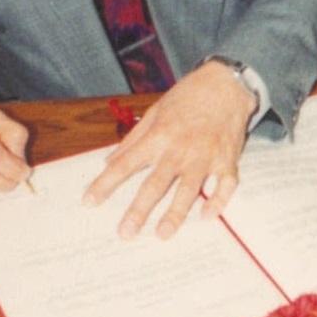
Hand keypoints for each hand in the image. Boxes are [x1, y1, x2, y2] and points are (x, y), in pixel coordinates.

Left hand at [83, 60, 258, 239]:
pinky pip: (224, 185)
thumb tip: (109, 161)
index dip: (105, 184)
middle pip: (156, 184)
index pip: (126, 164)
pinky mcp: (228, 159)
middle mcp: (180, 148)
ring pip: (189, 189)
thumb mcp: (155, 111)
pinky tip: (207, 216)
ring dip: (176, 213)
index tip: (89, 201)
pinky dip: (218, 201)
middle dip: (139, 210)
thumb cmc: (187, 96)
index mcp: (159, 136)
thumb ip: (133, 139)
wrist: (226, 83)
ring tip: (162, 234)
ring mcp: (206, 156)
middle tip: (125, 233)